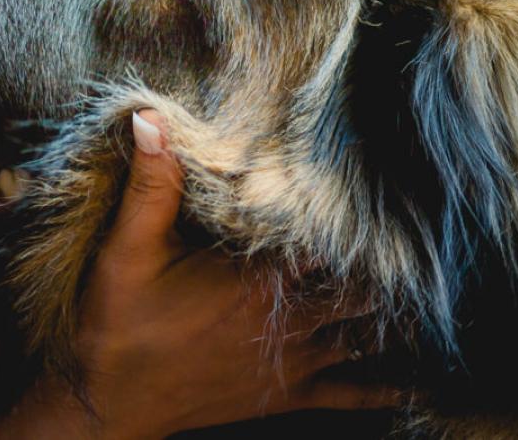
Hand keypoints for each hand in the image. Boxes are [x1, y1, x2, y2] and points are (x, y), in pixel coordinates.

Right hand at [9, 109, 399, 437]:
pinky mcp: (284, 395)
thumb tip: (150, 117)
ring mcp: (292, 363)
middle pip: (361, 285)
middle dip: (381, 261)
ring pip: (366, 334)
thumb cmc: (116, 323)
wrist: (107, 401)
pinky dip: (385, 386)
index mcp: (256, 280)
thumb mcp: (126, 248)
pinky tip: (411, 380)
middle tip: (399, 233)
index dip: (351, 213)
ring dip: (386, 311)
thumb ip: (150, 185)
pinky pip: (353, 395)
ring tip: (410, 287)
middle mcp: (288, 322)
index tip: (367, 188)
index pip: (329, 239)